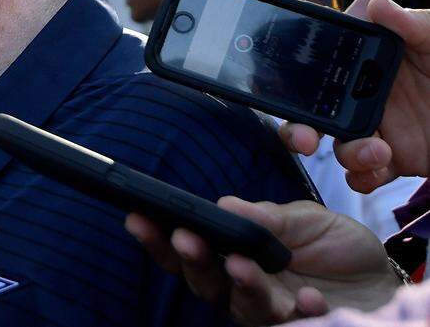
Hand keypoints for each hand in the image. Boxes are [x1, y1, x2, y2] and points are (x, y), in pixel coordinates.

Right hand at [126, 197, 396, 325]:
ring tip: (241, 266)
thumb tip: (225, 205)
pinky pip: (291, 323)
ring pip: (239, 305)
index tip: (139, 218)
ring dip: (239, 285)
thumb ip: (267, 216)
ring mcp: (267, 310)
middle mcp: (240, 286)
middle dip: (190, 260)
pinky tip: (307, 298)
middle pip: (201, 281)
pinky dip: (298, 311)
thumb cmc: (333, 246)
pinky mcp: (298, 325)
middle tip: (185, 239)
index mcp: (232, 254)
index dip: (159, 237)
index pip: (187, 248)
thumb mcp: (304, 218)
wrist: (380, 279)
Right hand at [277, 0, 429, 192]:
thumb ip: (411, 24)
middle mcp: (366, 97)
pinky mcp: (396, 160)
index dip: (297, 80)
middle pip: (316, 116)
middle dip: (300, 131)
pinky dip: (364, 176)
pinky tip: (380, 168)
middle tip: (305, 140)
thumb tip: (376, 4)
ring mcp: (380, 130)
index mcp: (371, 64)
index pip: (322, 70)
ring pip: (339, 148)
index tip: (288, 90)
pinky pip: (364, 173)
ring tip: (377, 152)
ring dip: (347, 154)